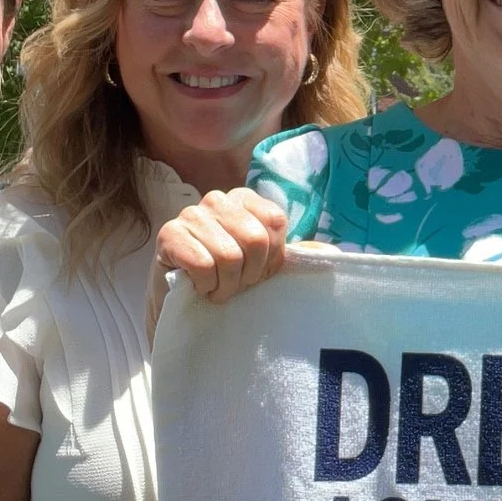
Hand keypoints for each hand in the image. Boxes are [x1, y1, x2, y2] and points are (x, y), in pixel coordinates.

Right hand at [150, 188, 289, 327]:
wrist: (183, 301)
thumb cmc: (227, 278)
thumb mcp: (264, 264)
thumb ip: (294, 254)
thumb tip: (333, 254)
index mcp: (245, 199)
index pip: (275, 222)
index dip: (271, 259)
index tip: (257, 274)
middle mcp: (218, 199)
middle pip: (255, 239)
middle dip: (249, 274)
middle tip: (235, 284)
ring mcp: (191, 214)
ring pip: (229, 256)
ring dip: (226, 284)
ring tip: (218, 287)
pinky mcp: (169, 234)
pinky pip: (203, 265)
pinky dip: (206, 285)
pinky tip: (200, 286)